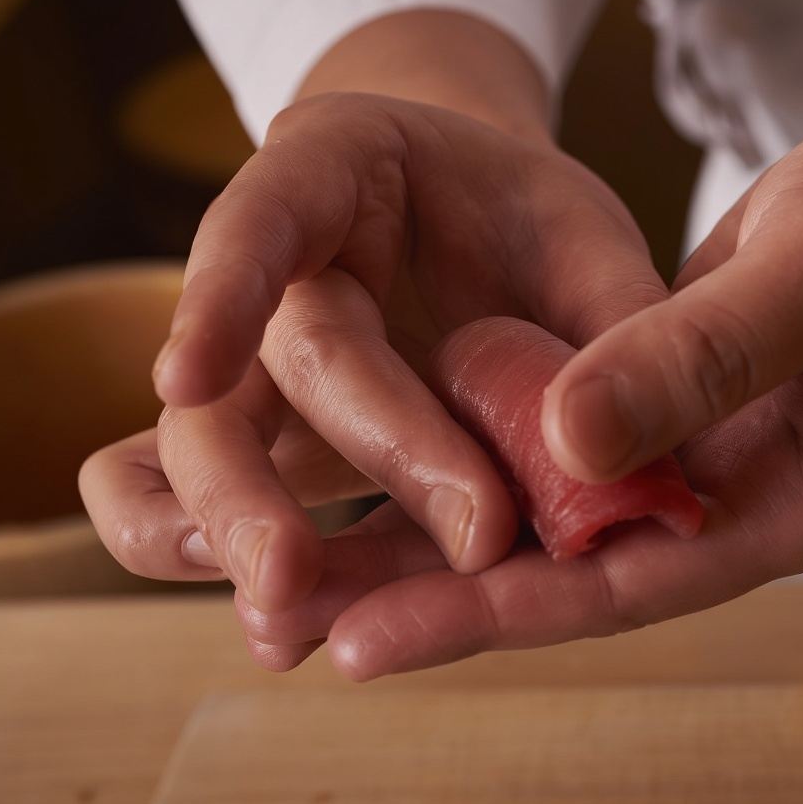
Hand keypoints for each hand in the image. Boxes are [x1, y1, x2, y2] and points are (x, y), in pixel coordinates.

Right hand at [80, 92, 666, 612]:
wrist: (485, 231)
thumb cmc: (526, 224)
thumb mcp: (585, 241)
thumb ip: (614, 322)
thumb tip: (612, 460)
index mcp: (339, 170)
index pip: (265, 211)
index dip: (224, 291)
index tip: (187, 378)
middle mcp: (281, 271)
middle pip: (271, 362)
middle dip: (326, 463)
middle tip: (372, 556)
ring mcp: (261, 361)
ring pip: (203, 442)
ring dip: (236, 529)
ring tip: (285, 616)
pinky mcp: (271, 441)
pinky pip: (189, 493)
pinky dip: (212, 554)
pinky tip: (276, 633)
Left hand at [234, 89, 802, 676]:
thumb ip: (708, 355)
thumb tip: (569, 442)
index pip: (635, 583)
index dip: (501, 614)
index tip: (370, 641)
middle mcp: (752, 497)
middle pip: (582, 569)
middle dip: (446, 595)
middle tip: (293, 621)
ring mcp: (721, 450)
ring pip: (569, 508)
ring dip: (452, 530)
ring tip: (310, 561)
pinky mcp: (691, 393)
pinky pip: (581, 436)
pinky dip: (495, 449)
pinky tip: (402, 453)